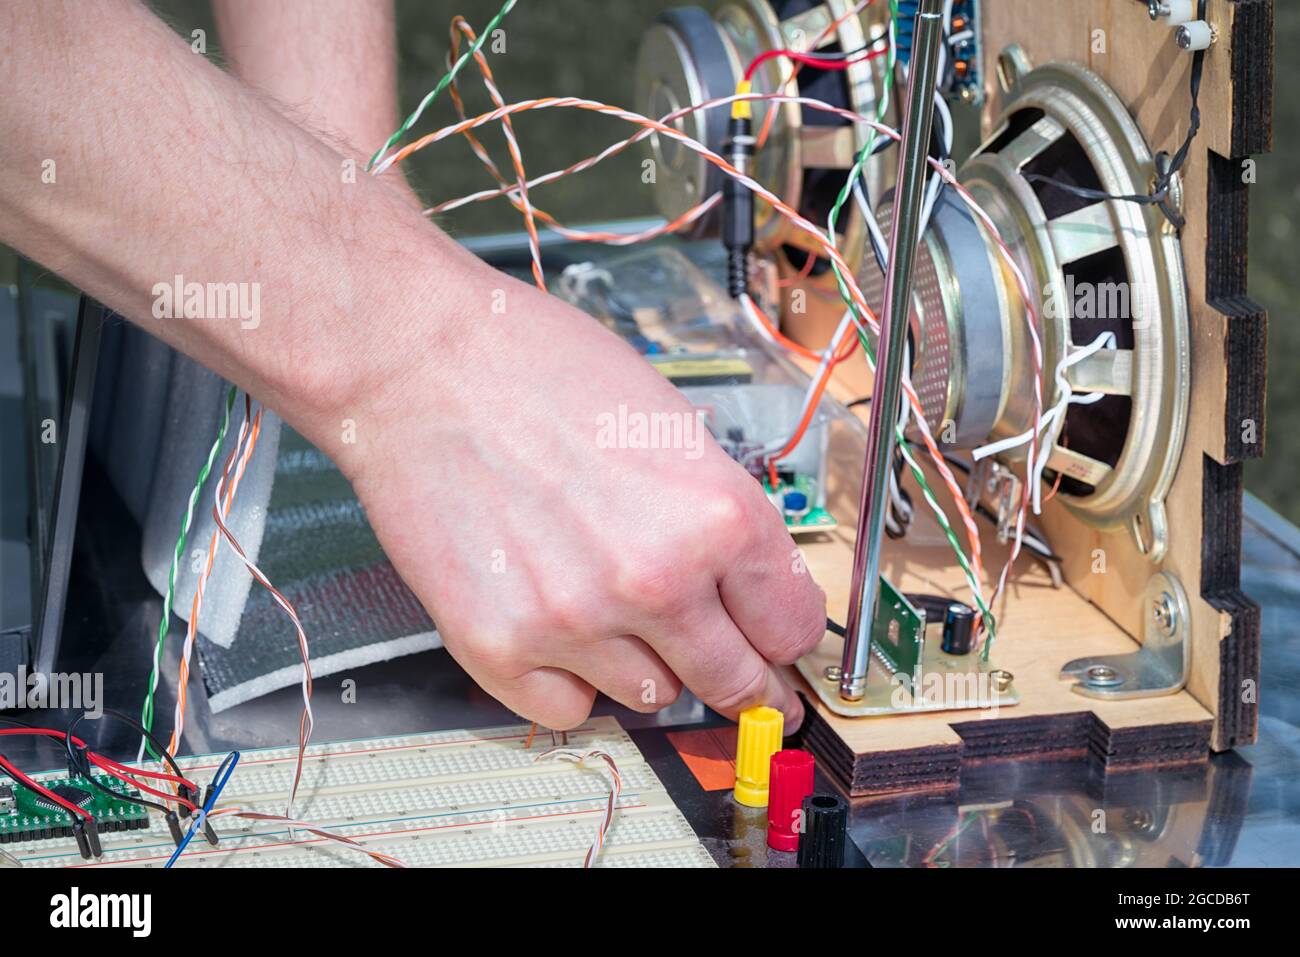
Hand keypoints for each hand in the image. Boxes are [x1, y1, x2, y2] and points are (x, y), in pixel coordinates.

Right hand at [339, 269, 827, 729]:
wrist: (417, 361)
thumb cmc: (537, 368)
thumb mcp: (670, 424)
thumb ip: (716, 516)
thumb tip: (747, 584)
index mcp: (715, 515)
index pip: (791, 627)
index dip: (789, 638)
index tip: (779, 648)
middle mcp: (654, 581)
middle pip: (734, 681)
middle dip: (744, 681)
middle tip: (743, 685)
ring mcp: (574, 622)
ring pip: (651, 697)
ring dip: (644, 664)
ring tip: (608, 605)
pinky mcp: (496, 646)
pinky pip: (567, 709)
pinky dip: (569, 680)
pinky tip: (557, 629)